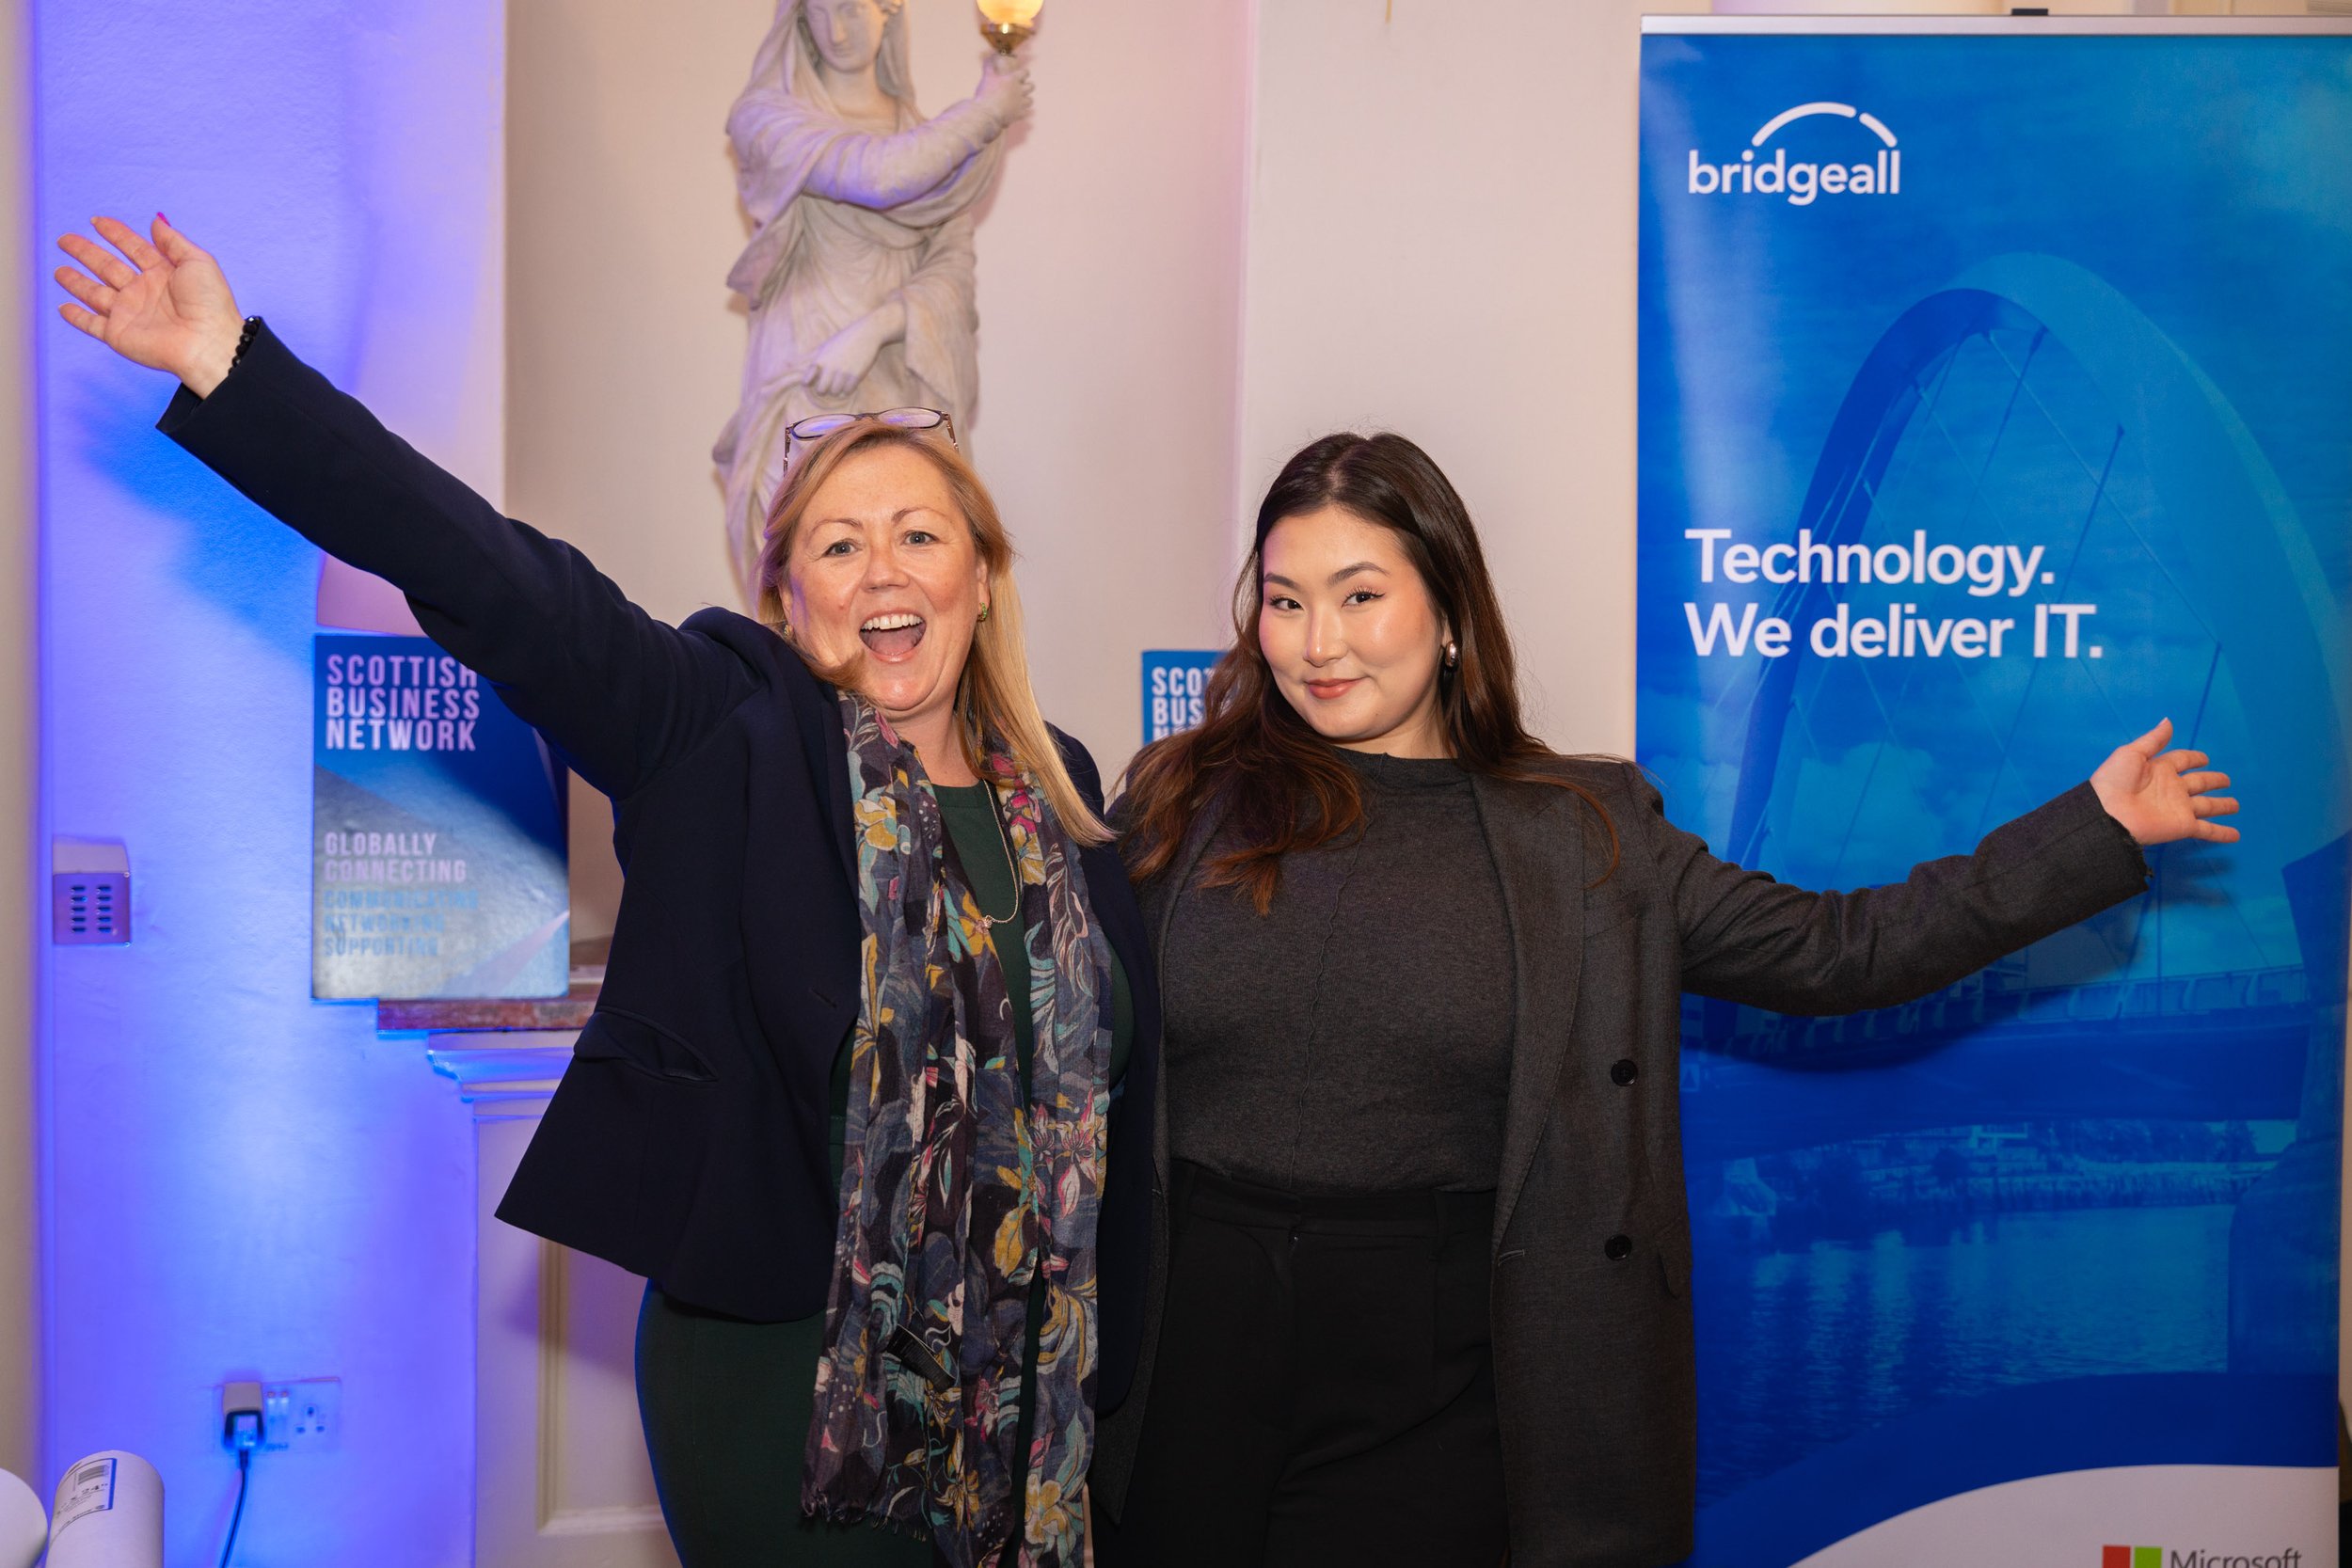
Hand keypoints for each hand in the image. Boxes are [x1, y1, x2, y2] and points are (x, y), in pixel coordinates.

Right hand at [55, 215, 243, 395]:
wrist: (208, 344)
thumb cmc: (210, 304)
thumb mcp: (198, 262)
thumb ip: (174, 241)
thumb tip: (156, 221)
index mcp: (163, 273)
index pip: (134, 248)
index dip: (116, 234)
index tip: (97, 220)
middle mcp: (144, 292)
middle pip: (108, 267)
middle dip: (86, 252)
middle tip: (65, 239)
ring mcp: (130, 314)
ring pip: (95, 294)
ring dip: (76, 283)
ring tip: (59, 271)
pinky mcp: (119, 335)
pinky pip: (92, 325)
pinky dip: (77, 317)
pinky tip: (63, 307)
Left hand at [799, 311, 890, 398]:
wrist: (866, 334)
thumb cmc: (845, 339)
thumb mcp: (826, 346)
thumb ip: (816, 358)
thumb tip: (799, 365)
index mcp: (820, 359)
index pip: (806, 380)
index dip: (809, 383)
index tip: (813, 381)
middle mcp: (830, 367)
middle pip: (821, 391)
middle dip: (824, 389)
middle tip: (829, 385)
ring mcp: (843, 372)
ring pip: (835, 393)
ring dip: (837, 390)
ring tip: (841, 382)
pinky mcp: (856, 376)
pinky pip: (847, 392)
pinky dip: (848, 389)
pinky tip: (849, 382)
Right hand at [974, 53, 1033, 130]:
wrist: (987, 113)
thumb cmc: (986, 93)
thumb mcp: (987, 76)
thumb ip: (989, 65)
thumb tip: (990, 55)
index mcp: (1013, 79)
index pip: (1025, 73)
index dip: (1024, 73)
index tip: (1021, 74)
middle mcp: (1020, 91)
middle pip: (1031, 86)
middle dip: (1027, 86)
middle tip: (1020, 88)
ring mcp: (1021, 103)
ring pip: (1030, 100)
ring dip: (1026, 99)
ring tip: (1020, 100)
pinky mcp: (1019, 115)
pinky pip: (1025, 113)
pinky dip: (1021, 111)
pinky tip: (1016, 111)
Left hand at [2089, 718, 2239, 846]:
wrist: (2107, 814)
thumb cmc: (2115, 781)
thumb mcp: (2131, 754)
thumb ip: (2153, 740)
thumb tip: (2168, 721)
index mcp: (2159, 769)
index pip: (2182, 761)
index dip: (2193, 758)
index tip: (2205, 758)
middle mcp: (2172, 788)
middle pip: (2198, 783)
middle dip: (2212, 781)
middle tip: (2226, 780)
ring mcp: (2179, 808)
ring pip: (2207, 806)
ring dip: (2221, 806)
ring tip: (2235, 805)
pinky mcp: (2183, 826)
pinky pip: (2207, 830)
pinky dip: (2222, 833)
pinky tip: (2235, 835)